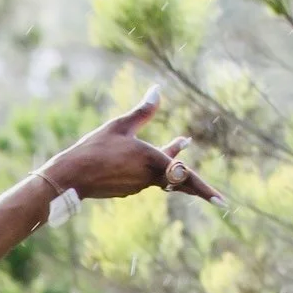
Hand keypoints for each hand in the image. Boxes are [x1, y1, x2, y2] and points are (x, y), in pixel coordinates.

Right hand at [44, 89, 225, 206]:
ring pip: (161, 175)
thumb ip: (143, 111)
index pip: (186, 177)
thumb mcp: (120, 125)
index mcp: (152, 162)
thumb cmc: (94, 149)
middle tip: (213, 189)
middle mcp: (148, 178)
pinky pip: (145, 178)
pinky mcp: (125, 190)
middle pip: (178, 179)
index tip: (222, 202)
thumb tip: (158, 90)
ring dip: (170, 162)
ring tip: (181, 143)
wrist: (70, 177)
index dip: (205, 189)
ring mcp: (136, 187)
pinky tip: (147, 158)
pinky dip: (152, 168)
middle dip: (193, 178)